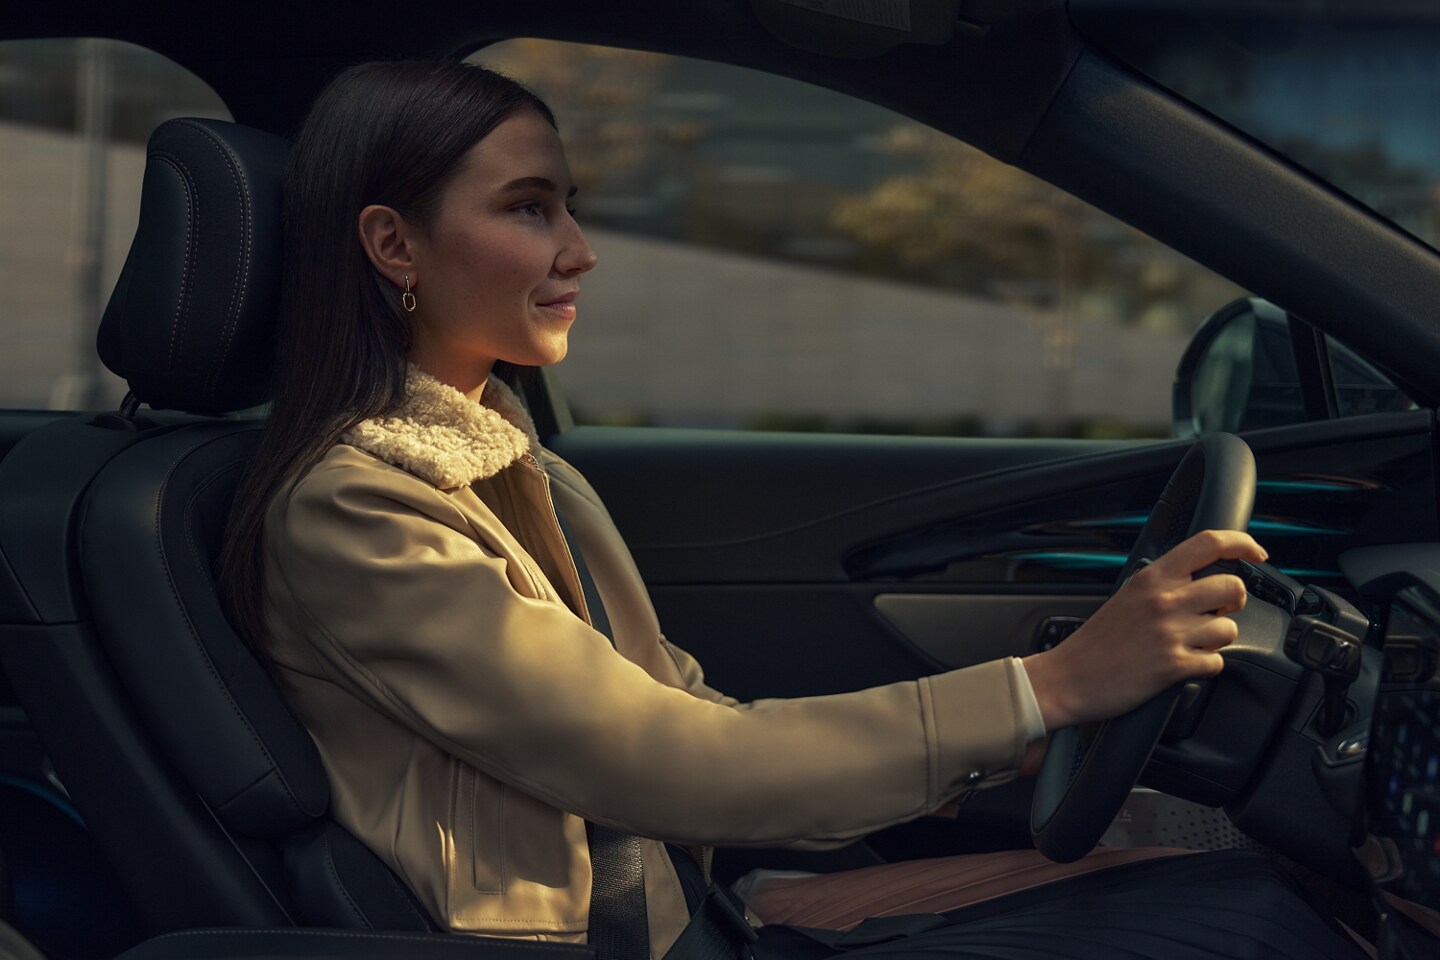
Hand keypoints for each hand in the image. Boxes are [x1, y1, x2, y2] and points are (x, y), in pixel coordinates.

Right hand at [1022, 529, 1266, 730]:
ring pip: (1230, 628)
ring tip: (1192, 643)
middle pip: (1233, 586)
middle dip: (1232, 602)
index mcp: (1152, 578)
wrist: (1068, 677)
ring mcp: (1171, 633)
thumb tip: (1205, 580)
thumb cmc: (1096, 640)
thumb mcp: (1128, 595)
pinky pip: (1217, 662)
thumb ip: (1164, 584)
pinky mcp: (1175, 665)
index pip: (1209, 544)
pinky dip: (1206, 665)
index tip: (1256, 553)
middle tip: (1215, 611)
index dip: (1242, 543)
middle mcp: (1165, 601)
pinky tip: (1184, 663)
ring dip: (1218, 638)